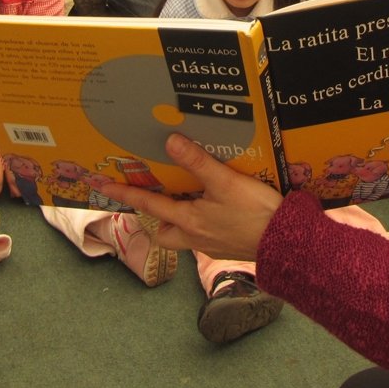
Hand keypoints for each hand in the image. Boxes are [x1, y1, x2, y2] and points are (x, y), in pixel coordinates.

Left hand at [99, 133, 282, 260]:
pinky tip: (217, 208)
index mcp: (188, 221)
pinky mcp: (229, 245)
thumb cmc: (256, 214)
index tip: (101, 185)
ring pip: (184, 235)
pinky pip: (206, 235)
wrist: (288, 244)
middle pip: (164, 231)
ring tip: (189, 198)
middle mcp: (195, 237)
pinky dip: (204, 221)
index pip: (148, 205)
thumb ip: (198, 162)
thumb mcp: (226, 182)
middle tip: (157, 197)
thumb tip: (170, 141)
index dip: (123, 193)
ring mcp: (212, 244)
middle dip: (156, 217)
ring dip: (181, 219)